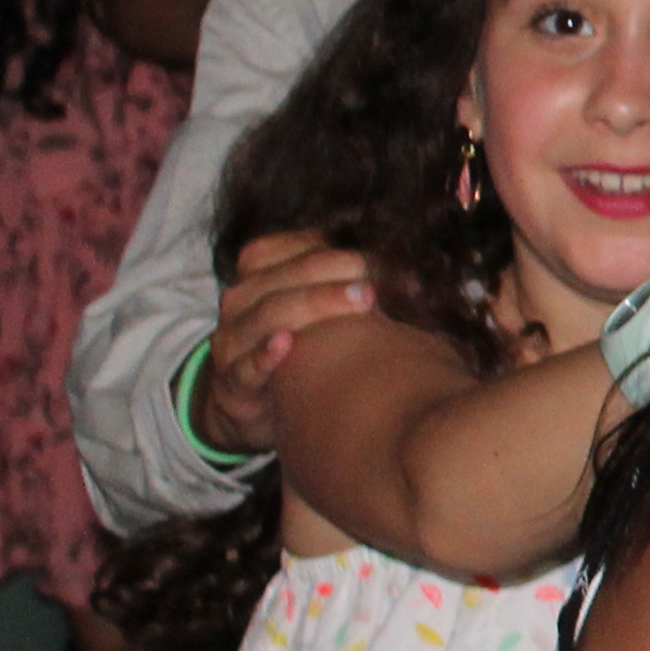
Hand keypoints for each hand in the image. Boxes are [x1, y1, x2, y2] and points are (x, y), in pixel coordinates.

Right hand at [199, 231, 378, 460]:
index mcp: (262, 271)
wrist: (252, 404)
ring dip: (317, 303)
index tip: (394, 257)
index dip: (346, 248)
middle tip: (386, 278)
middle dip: (342, 270)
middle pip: (291, 274)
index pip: (300, 245)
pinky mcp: (232, 382)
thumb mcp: (318, 309)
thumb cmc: (300, 348)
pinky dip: (266, 354)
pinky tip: (288, 344)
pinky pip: (245, 366)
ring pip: (269, 313)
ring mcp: (232, 340)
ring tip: (364, 299)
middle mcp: (242, 300)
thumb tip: (418, 274)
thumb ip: (352, 283)